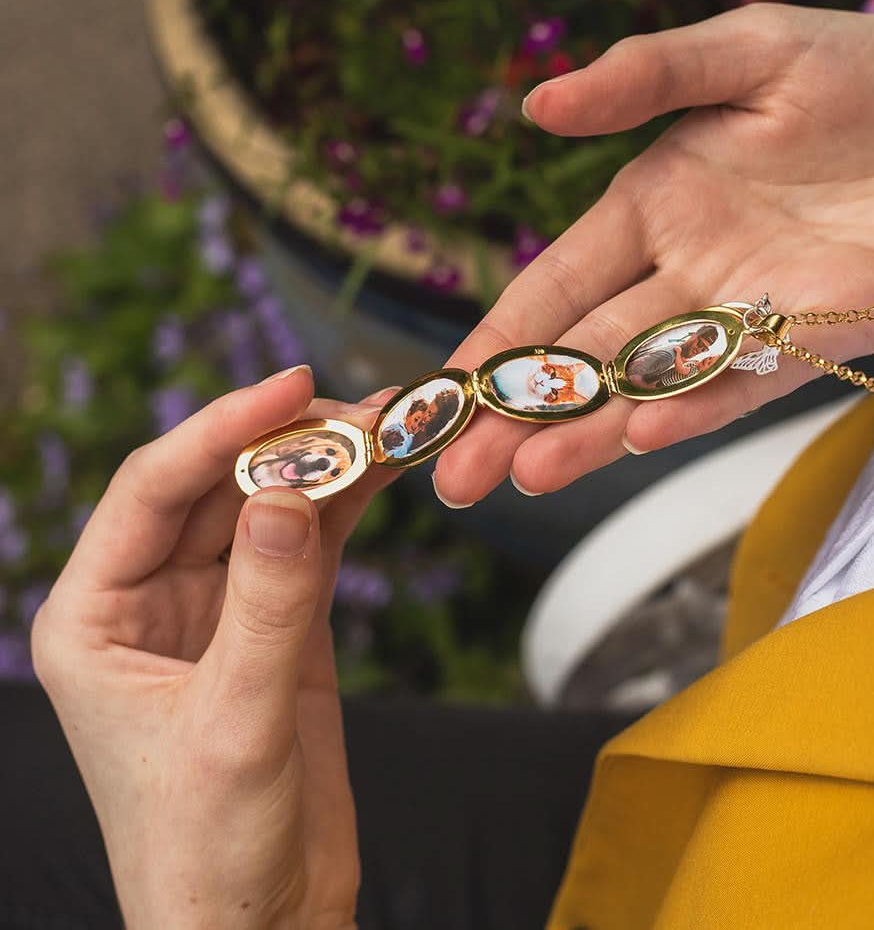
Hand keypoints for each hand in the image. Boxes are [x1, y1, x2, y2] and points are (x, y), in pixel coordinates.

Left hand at [30, 367, 397, 929]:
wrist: (262, 922)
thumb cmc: (211, 849)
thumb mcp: (234, 725)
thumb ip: (264, 606)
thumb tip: (286, 492)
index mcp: (95, 619)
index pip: (152, 491)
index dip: (220, 430)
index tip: (290, 387)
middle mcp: (150, 601)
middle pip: (218, 489)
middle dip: (287, 444)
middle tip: (362, 411)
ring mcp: (219, 610)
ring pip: (269, 509)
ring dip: (325, 468)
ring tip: (387, 428)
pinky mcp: (276, 625)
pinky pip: (309, 546)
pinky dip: (347, 507)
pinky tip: (383, 472)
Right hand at [433, 3, 873, 504]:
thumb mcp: (753, 51)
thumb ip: (648, 75)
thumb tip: (538, 104)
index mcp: (655, 206)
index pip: (554, 286)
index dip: (494, 341)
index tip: (437, 395)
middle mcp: (687, 272)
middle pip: (583, 354)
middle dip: (515, 415)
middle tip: (453, 476)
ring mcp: (747, 316)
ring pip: (646, 385)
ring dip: (584, 433)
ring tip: (521, 477)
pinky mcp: (814, 344)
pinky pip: (739, 386)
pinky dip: (689, 411)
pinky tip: (634, 435)